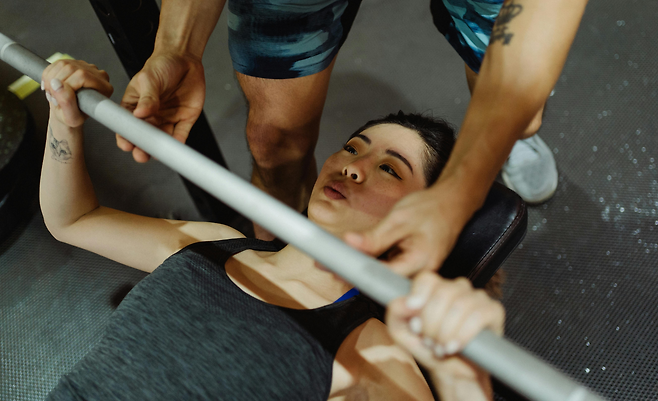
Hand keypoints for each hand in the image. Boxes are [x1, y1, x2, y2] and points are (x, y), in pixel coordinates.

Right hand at [42, 60, 113, 127]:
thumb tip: (57, 84)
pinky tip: (51, 86)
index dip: (66, 84)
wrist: (68, 112)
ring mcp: (86, 67)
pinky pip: (57, 63)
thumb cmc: (74, 116)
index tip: (59, 99)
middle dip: (56, 83)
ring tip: (53, 94)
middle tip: (54, 98)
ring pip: (63, 64)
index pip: (82, 76)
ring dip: (51, 79)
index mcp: (104, 88)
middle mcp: (98, 74)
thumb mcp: (71, 118)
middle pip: (71, 68)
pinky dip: (48, 75)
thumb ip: (67, 103)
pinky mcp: (75, 63)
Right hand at [117, 52, 205, 161]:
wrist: (184, 59)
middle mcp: (150, 116)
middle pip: (144, 137)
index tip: (126, 144)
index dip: (126, 136)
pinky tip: (174, 148)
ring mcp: (166, 119)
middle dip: (141, 148)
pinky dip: (177, 144)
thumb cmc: (161, 65)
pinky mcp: (183, 120)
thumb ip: (147, 97)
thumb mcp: (149, 79)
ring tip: (156, 154)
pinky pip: (180, 135)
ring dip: (158, 149)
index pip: (127, 125)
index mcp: (135, 106)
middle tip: (141, 155)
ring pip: (161, 140)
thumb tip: (141, 113)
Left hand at [345, 184, 467, 275]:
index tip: (336, 269)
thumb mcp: (400, 219)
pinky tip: (357, 256)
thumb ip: (375, 236)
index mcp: (420, 264)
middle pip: (382, 281)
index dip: (357, 274)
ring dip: (363, 269)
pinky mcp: (412, 267)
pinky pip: (389, 269)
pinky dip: (373, 262)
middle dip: (356, 275)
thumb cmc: (432, 208)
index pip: (383, 277)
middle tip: (329, 266)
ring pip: (384, 277)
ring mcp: (416, 272)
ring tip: (338, 260)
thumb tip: (350, 244)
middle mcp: (420, 274)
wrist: (453, 203)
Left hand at [386, 272, 503, 385]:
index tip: (415, 321)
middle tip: (429, 342)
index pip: (427, 279)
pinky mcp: (493, 311)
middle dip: (432, 323)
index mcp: (435, 289)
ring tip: (440, 349)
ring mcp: (476, 297)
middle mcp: (456, 288)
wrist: (454, 372)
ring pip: (459, 304)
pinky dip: (463, 334)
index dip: (419, 297)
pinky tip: (454, 347)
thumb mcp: (402, 334)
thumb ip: (396, 314)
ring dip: (446, 332)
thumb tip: (406, 302)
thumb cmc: (429, 348)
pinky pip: (478, 315)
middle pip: (442, 293)